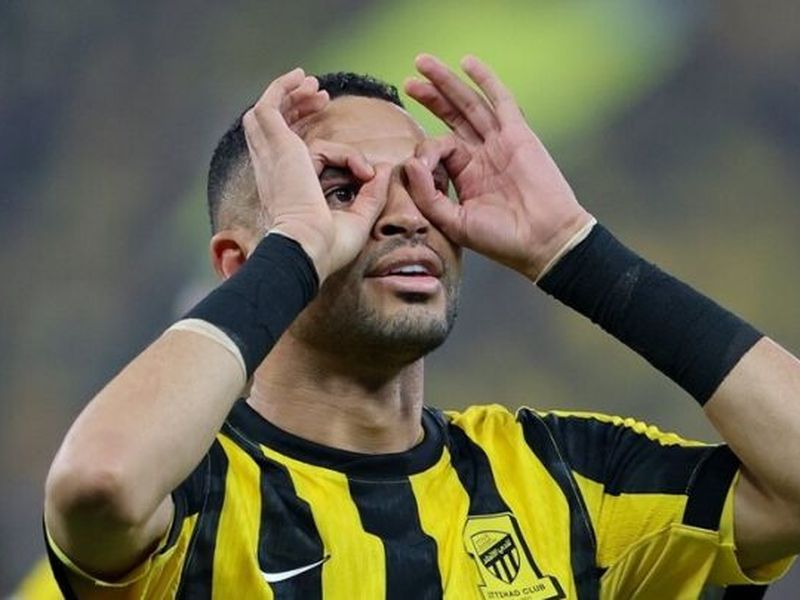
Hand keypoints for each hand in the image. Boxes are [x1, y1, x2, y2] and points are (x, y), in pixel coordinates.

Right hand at [242, 68, 388, 281]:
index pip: (300, 158)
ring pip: (267, 115)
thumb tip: (383, 171)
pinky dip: (282, 89)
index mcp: (288, 192)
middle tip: (319, 97)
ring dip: (289, 96)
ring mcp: (272, 158)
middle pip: (275, 130)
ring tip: (311, 84)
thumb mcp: (357, 218)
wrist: (307, 247)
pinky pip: (270, 108)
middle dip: (296, 110)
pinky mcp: (277, 146)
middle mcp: (273, 173)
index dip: (332, 151)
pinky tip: (300, 78)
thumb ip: (371, 195)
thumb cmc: (326, 247)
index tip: (366, 169)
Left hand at [404, 54, 593, 279]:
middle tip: (407, 82)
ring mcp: (499, 143)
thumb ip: (428, 196)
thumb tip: (409, 163)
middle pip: (451, 117)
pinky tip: (467, 63)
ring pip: (470, 104)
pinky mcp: (518, 135)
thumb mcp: (455, 222)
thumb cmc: (502, 239)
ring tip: (423, 63)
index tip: (421, 170)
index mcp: (465, 176)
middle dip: (430, 97)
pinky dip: (485, 80)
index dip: (423, 154)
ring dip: (447, 83)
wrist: (543, 241)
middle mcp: (481, 155)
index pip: (436, 149)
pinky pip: (500, 101)